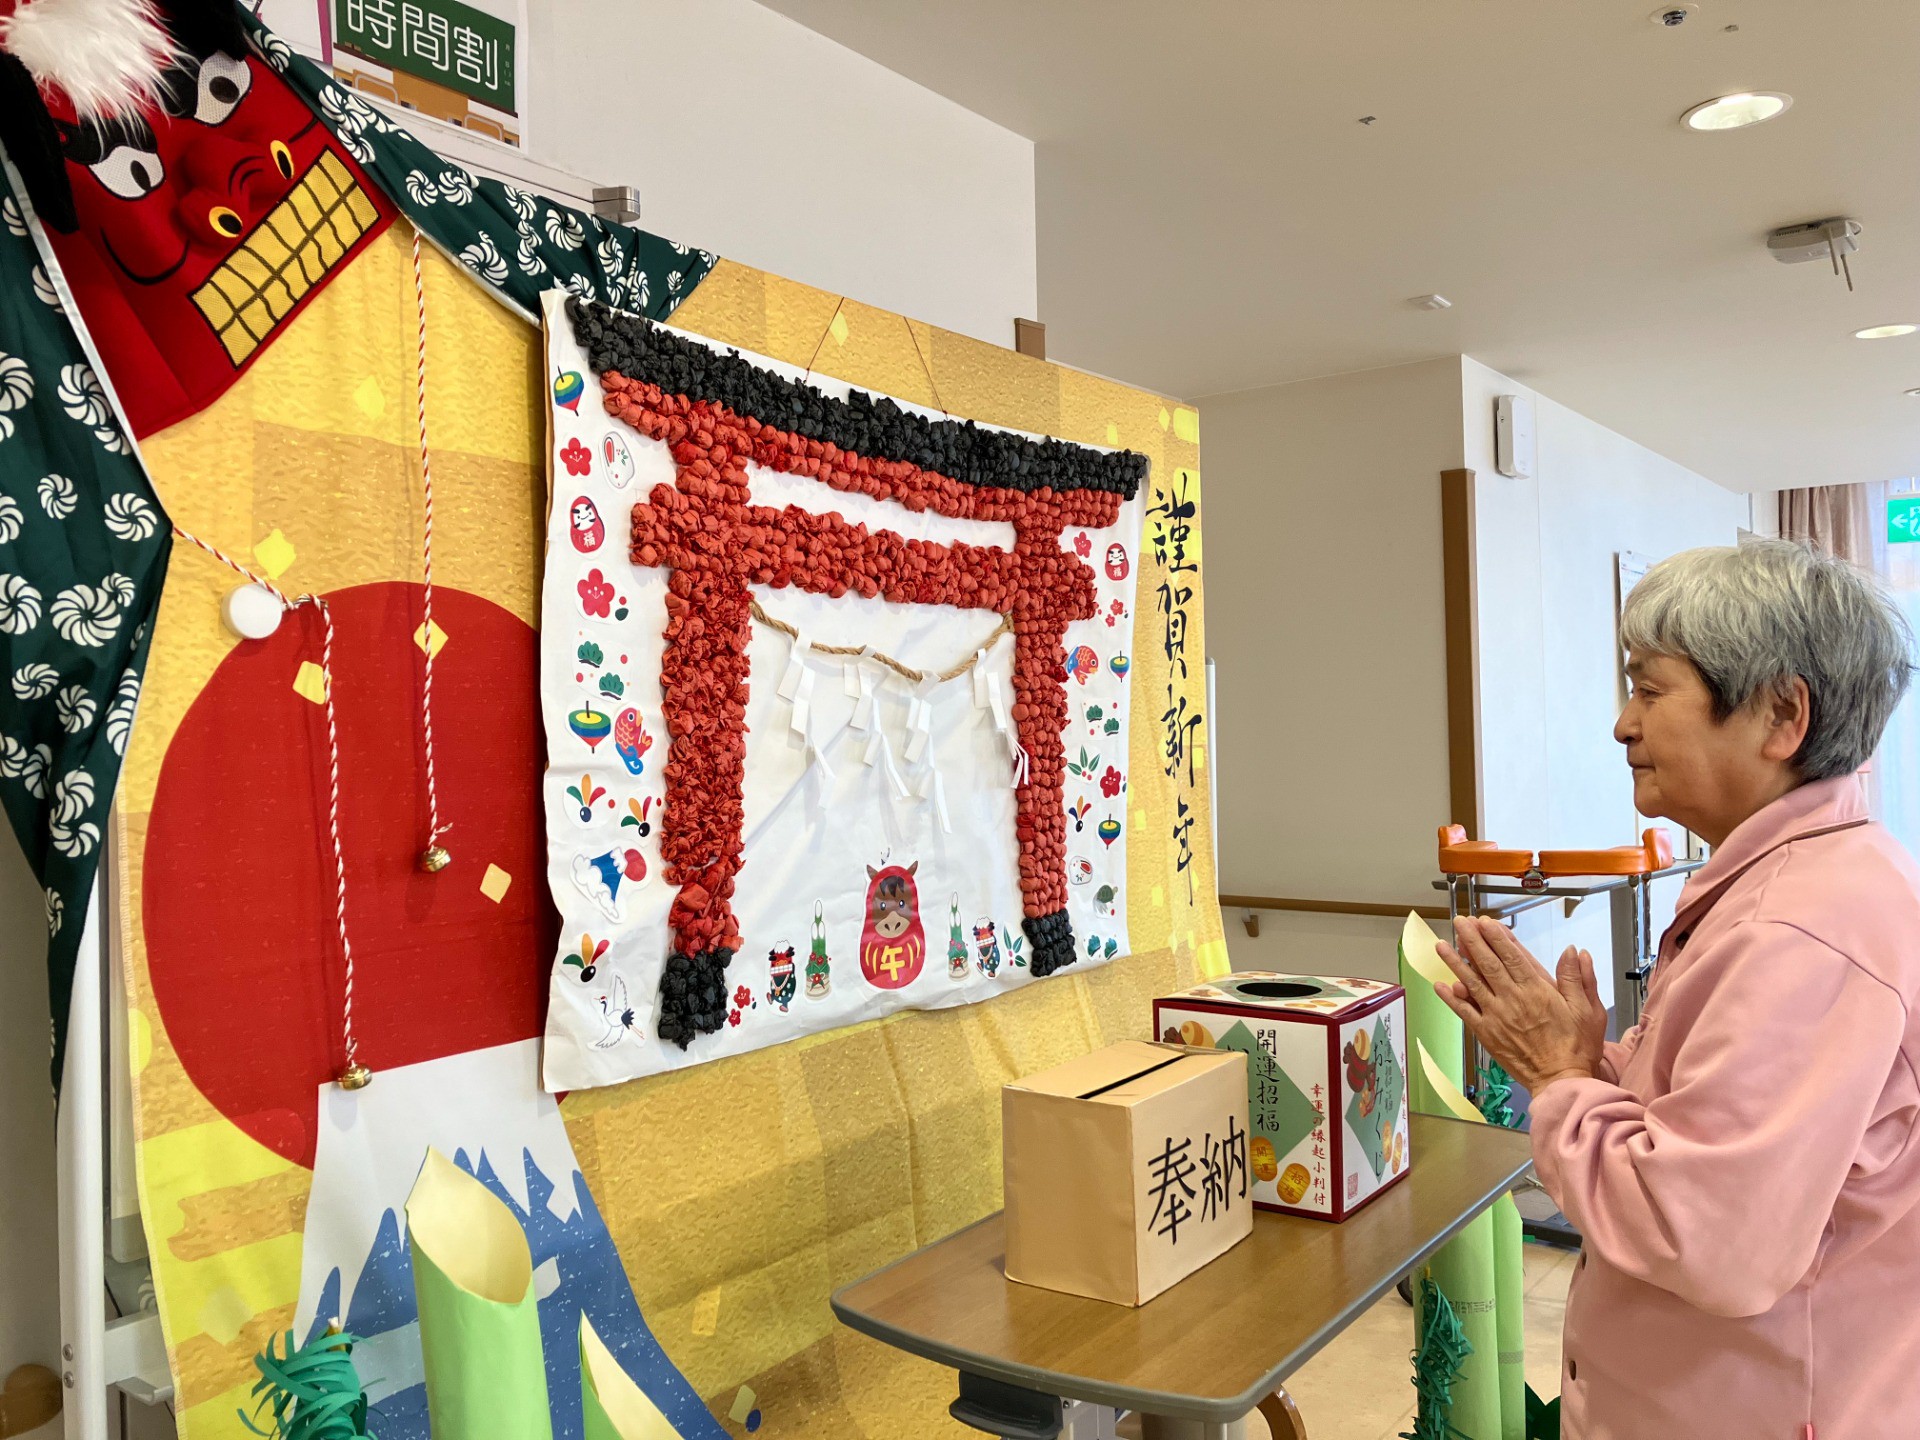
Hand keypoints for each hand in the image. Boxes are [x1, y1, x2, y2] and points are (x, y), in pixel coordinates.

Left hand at [1435, 916, 1605, 1093]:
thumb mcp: (1589, 1009)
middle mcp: (1513, 1000)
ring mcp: (1497, 1017)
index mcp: (1538, 991)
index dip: (1497, 937)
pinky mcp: (1487, 1034)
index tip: (1485, 921)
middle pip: (1488, 964)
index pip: (1513, 956)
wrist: (1562, 1080)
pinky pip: (1465, 1012)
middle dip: (1473, 940)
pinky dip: (1451, 998)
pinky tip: (1440, 985)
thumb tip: (1573, 951)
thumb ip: (1578, 978)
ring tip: (1442, 944)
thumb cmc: (1578, 1047)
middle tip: (1460, 922)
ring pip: (1472, 983)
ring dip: (1456, 962)